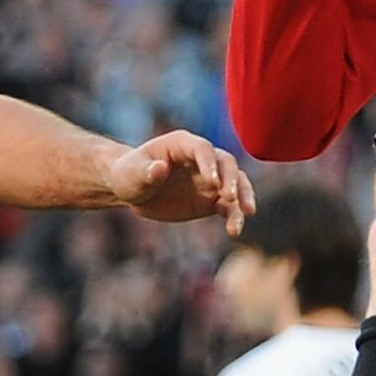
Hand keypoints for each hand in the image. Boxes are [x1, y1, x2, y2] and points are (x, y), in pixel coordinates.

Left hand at [101, 130, 253, 228]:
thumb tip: (160, 168)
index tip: (212, 182)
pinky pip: (230, 206)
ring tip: (246, 214)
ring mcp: (211, 179)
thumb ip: (146, 171)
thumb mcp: (132, 174)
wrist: (136, 192)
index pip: (203, 149)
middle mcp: (202, 159)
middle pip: (227, 164)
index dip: (209, 163)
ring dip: (243, 197)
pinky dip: (235, 216)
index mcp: (182, 144)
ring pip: (236, 184)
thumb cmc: (129, 175)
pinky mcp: (213, 199)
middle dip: (232, 179)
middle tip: (229, 197)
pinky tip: (235, 231)